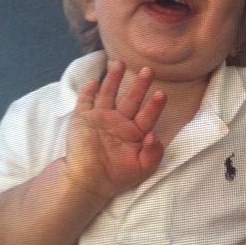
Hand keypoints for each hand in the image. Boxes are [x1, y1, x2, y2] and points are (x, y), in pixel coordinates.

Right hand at [65, 61, 165, 200]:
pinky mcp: (83, 118)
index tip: (162, 93)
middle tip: (148, 70)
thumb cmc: (118, 176)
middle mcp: (120, 122)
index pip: (148, 115)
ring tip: (119, 62)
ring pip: (109, 94)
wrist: (88, 181)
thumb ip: (154, 152)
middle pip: (131, 99)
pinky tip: (95, 80)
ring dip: (114, 79)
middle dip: (139, 85)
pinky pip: (85, 101)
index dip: (155, 105)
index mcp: (136, 133)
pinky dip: (89, 91)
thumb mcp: (143, 168)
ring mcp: (101, 118)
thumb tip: (154, 135)